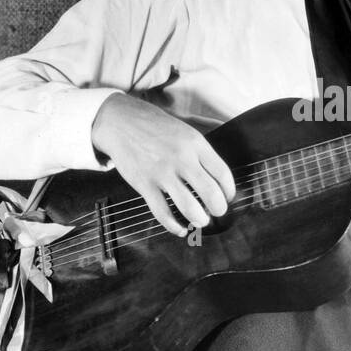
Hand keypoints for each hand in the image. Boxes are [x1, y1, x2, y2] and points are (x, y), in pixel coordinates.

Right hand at [91, 94, 235, 235]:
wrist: (120, 122)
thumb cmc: (155, 125)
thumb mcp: (185, 125)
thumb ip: (205, 132)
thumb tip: (224, 132)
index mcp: (195, 144)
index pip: (222, 174)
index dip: (229, 191)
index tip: (228, 197)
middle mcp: (182, 159)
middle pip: (211, 193)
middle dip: (219, 209)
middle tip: (217, 211)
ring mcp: (162, 173)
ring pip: (190, 207)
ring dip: (200, 219)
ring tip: (201, 220)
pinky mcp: (144, 184)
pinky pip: (163, 213)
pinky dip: (174, 226)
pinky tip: (180, 229)